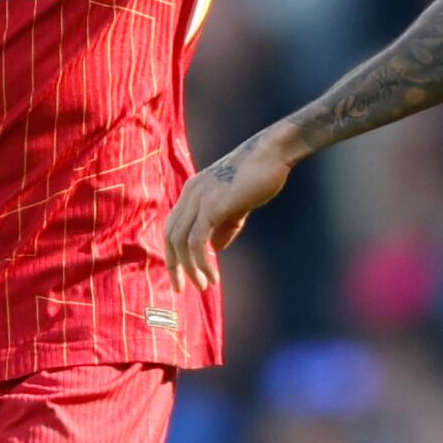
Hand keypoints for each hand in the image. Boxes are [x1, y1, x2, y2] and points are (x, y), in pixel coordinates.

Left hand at [164, 130, 297, 289]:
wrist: (273, 154)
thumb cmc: (260, 175)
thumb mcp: (238, 205)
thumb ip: (224, 226)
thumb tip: (214, 249)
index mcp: (193, 191)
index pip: (172, 227)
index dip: (173, 253)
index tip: (182, 276)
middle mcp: (190, 193)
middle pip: (169, 236)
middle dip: (174, 266)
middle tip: (183, 288)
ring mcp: (199, 198)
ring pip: (181, 242)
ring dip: (190, 269)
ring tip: (205, 285)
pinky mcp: (211, 205)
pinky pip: (197, 241)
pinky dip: (201, 262)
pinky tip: (212, 275)